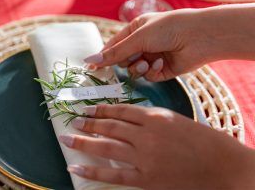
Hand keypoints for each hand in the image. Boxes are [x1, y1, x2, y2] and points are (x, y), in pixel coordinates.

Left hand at [59, 104, 254, 189]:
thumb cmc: (198, 139)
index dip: (100, 109)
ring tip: (67, 138)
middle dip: (88, 123)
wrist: (220, 164)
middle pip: (109, 126)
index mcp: (154, 117)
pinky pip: (114, 174)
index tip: (87, 109)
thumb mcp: (172, 119)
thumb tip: (122, 118)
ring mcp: (144, 157)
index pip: (119, 110)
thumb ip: (147, 118)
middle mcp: (146, 135)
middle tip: (73, 120)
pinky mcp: (145, 178)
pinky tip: (76, 167)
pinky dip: (93, 171)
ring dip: (84, 142)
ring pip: (106, 147)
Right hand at [84, 4, 254, 81]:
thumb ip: (114, 53)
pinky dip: (152, 71)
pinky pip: (148, 76)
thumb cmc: (168, 29)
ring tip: (147, 62)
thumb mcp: (137, 38)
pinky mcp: (162, 70)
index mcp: (135, 30)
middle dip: (125, 61)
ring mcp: (152, 57)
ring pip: (134, 70)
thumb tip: (90, 60)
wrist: (199, 37)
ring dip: (138, 67)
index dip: (103, 56)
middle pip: (122, 60)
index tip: (92, 67)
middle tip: (131, 59)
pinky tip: (161, 63)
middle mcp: (143, 44)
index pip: (113, 46)